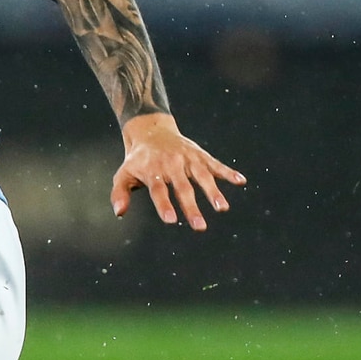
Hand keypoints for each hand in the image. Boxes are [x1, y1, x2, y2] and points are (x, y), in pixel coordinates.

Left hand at [112, 113, 245, 230]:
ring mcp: (188, 160)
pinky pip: (216, 164)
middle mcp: (171, 165)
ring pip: (202, 176)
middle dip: (192, 208)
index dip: (164, 205)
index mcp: (153, 172)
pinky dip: (228, 172)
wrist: (152, 132)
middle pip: (183, 188)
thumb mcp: (124, 174)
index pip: (158, 190)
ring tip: (222, 208)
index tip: (171, 221)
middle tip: (200, 228)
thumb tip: (119, 213)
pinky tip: (241, 180)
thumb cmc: (137, 160)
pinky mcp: (200, 156)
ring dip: (213, 192)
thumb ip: (120, 193)